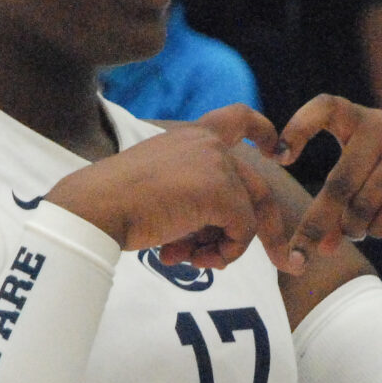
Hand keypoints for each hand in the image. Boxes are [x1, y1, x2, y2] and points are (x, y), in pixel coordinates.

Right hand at [45, 105, 301, 272]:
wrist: (95, 208)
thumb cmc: (116, 206)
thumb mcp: (162, 192)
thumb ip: (195, 201)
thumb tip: (221, 239)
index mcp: (190, 137)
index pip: (237, 119)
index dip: (264, 132)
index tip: (278, 153)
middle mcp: (208, 143)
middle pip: (257, 188)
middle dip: (268, 231)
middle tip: (286, 264)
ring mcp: (216, 164)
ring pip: (249, 214)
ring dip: (226, 248)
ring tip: (191, 260)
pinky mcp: (220, 189)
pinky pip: (242, 231)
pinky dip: (225, 253)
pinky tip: (187, 258)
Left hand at [277, 95, 381, 268]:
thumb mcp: (361, 172)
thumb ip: (336, 200)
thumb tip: (315, 246)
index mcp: (357, 119)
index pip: (323, 108)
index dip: (298, 127)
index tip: (279, 157)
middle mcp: (381, 127)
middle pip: (339, 183)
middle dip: (317, 224)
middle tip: (300, 254)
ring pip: (364, 204)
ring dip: (354, 228)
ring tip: (356, 229)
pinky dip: (379, 229)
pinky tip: (377, 228)